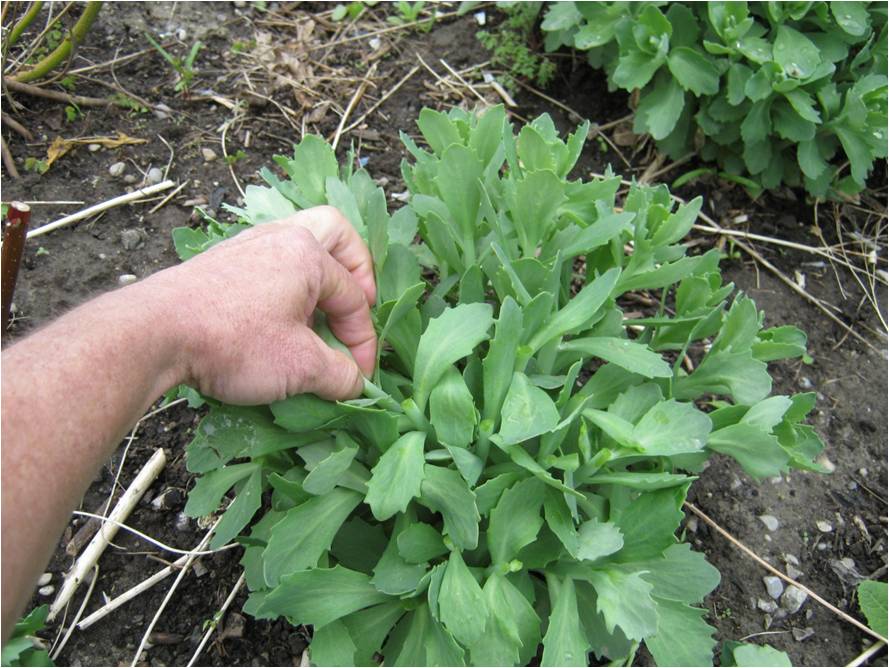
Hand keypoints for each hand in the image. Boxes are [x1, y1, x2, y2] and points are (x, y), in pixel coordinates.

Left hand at [151, 206, 376, 403]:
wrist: (153, 334)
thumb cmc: (235, 342)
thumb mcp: (300, 366)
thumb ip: (339, 374)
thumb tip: (356, 383)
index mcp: (309, 253)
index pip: (354, 298)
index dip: (364, 341)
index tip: (360, 376)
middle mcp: (280, 238)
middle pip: (334, 234)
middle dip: (356, 269)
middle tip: (357, 306)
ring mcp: (247, 246)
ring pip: (298, 247)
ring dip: (317, 280)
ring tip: (318, 316)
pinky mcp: (221, 264)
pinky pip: (269, 263)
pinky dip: (286, 287)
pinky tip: (278, 321)